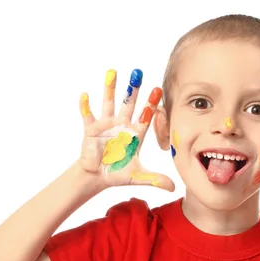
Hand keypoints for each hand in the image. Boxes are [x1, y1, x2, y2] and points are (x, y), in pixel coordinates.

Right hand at [79, 69, 174, 190]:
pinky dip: (85, 106)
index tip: (158, 89)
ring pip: (109, 103)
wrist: (97, 176)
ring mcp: (106, 125)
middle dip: (133, 90)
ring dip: (110, 89)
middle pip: (129, 104)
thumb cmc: (118, 173)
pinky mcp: (91, 129)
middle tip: (138, 72)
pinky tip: (85, 95)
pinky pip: (88, 115)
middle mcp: (122, 125)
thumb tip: (174, 188)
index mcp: (135, 134)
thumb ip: (155, 179)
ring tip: (112, 72)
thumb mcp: (138, 177)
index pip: (146, 116)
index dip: (152, 104)